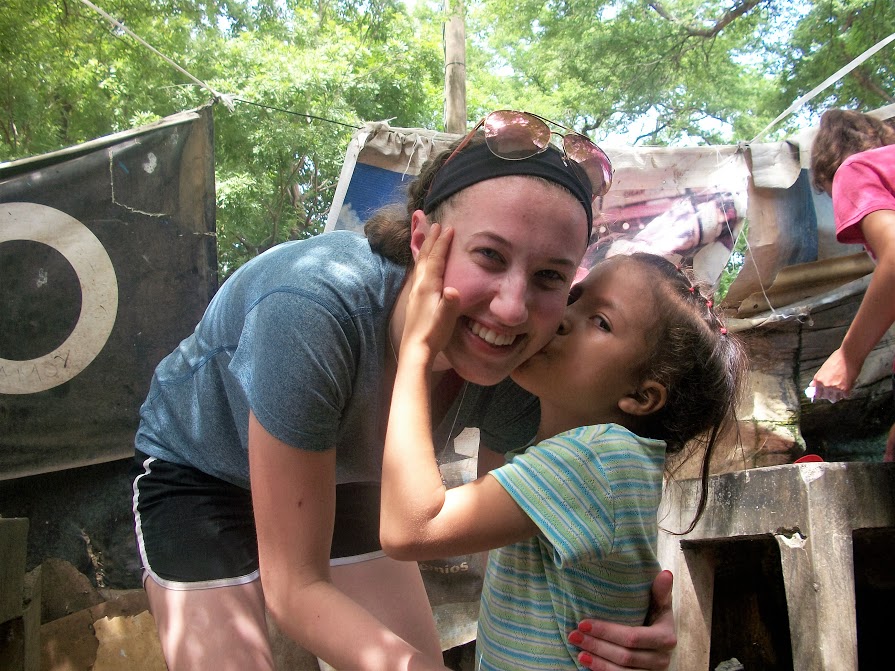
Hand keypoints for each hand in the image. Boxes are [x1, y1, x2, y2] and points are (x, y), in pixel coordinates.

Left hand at [402, 224, 460, 358]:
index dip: (442, 243)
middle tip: (434, 224)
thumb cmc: (433, 334)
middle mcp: (418, 286)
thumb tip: (453, 290)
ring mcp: (414, 292)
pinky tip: (422, 265)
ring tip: (426, 237)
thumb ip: (450, 303)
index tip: (448, 228)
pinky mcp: (413, 300)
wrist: (415, 350)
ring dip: (424, 248)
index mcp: (428, 286)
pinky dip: (421, 261)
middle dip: (431, 240)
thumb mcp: (446, 318)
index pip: (436, 259)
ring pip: (419, 264)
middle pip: (425, 257)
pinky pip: (417, 272)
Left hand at [568, 570, 675, 670]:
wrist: (661, 646)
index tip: (582, 623)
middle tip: (573, 635)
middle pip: (624, 656)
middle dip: (596, 645)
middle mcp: (661, 659)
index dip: (607, 632)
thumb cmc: (655, 619)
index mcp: (666, 638)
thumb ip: (660, 592)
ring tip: (578, 651)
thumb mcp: (660, 605)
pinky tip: (587, 663)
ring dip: (597, 662)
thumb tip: (665, 573)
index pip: (632, 637)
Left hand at [811, 347, 859, 402]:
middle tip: (834, 392)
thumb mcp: (823, 368)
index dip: (821, 395)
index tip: (824, 395)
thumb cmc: (837, 359)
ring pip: (836, 398)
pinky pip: (845, 396)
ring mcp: (835, 388)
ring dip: (838, 396)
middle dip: (830, 395)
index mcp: (818, 380)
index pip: (817, 394)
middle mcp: (825, 385)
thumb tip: (812, 385)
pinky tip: (848, 388)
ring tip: (841, 391)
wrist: (848, 356)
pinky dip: (847, 393)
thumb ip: (818, 378)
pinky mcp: (845, 389)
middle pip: (827, 397)